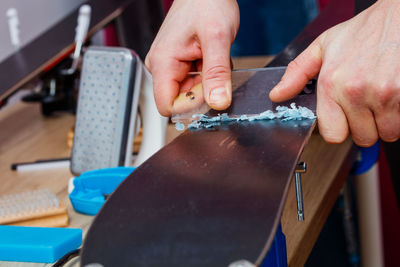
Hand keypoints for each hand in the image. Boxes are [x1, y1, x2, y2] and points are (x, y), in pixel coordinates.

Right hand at [145, 0, 239, 115]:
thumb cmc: (207, 2)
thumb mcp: (217, 38)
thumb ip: (217, 73)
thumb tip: (218, 102)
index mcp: (162, 62)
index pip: (168, 105)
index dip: (191, 106)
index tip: (210, 93)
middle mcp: (161, 66)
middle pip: (181, 100)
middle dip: (203, 92)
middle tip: (214, 68)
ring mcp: (169, 65)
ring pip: (190, 92)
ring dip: (207, 82)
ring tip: (212, 58)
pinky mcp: (178, 64)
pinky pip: (194, 82)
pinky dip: (207, 75)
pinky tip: (211, 58)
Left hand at [269, 0, 399, 146]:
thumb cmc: (365, 30)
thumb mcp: (324, 46)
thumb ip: (297, 73)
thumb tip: (277, 95)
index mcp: (331, 84)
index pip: (333, 135)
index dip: (340, 129)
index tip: (345, 118)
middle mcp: (355, 92)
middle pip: (362, 138)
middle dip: (366, 125)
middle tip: (368, 103)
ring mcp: (384, 95)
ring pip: (387, 133)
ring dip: (386, 121)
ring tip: (383, 97)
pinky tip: (396, 95)